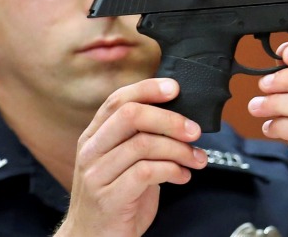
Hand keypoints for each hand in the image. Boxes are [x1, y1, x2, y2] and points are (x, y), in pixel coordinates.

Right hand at [55, 79, 207, 236]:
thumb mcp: (124, 163)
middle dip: (169, 118)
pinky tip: (182, 176)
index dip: (147, 89)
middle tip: (194, 130)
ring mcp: (97, 175)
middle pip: (130, 115)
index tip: (174, 89)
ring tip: (196, 159)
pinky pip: (146, 172)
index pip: (117, 100)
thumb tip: (179, 117)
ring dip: (179, 149)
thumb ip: (141, 139)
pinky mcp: (109, 198)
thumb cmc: (116, 199)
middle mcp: (91, 151)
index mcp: (94, 137)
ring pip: (143, 144)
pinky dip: (172, 170)